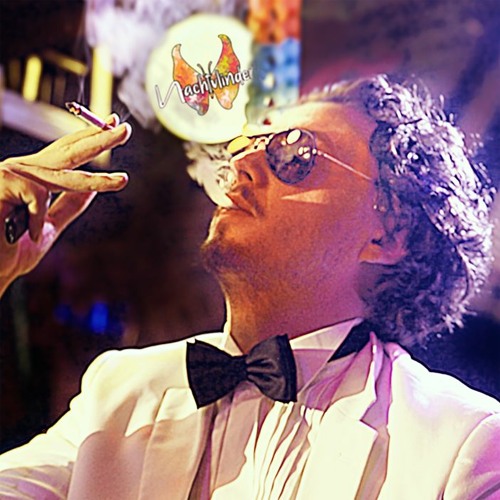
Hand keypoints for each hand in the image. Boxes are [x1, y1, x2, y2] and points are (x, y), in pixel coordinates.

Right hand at [0, 115, 130, 294]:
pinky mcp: (3, 181)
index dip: (90, 138)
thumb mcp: (48, 227)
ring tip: (122, 181)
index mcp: (34, 177)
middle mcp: (23, 169)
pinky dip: (36, 219)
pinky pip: (37, 197)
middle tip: (125, 130)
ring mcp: (11, 173)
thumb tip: (92, 190)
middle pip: (69, 151)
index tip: (113, 124)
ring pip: (62, 175)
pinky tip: (25, 231)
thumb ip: (68, 206)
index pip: (67, 152)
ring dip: (96, 179)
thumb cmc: (10, 250)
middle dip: (100, 139)